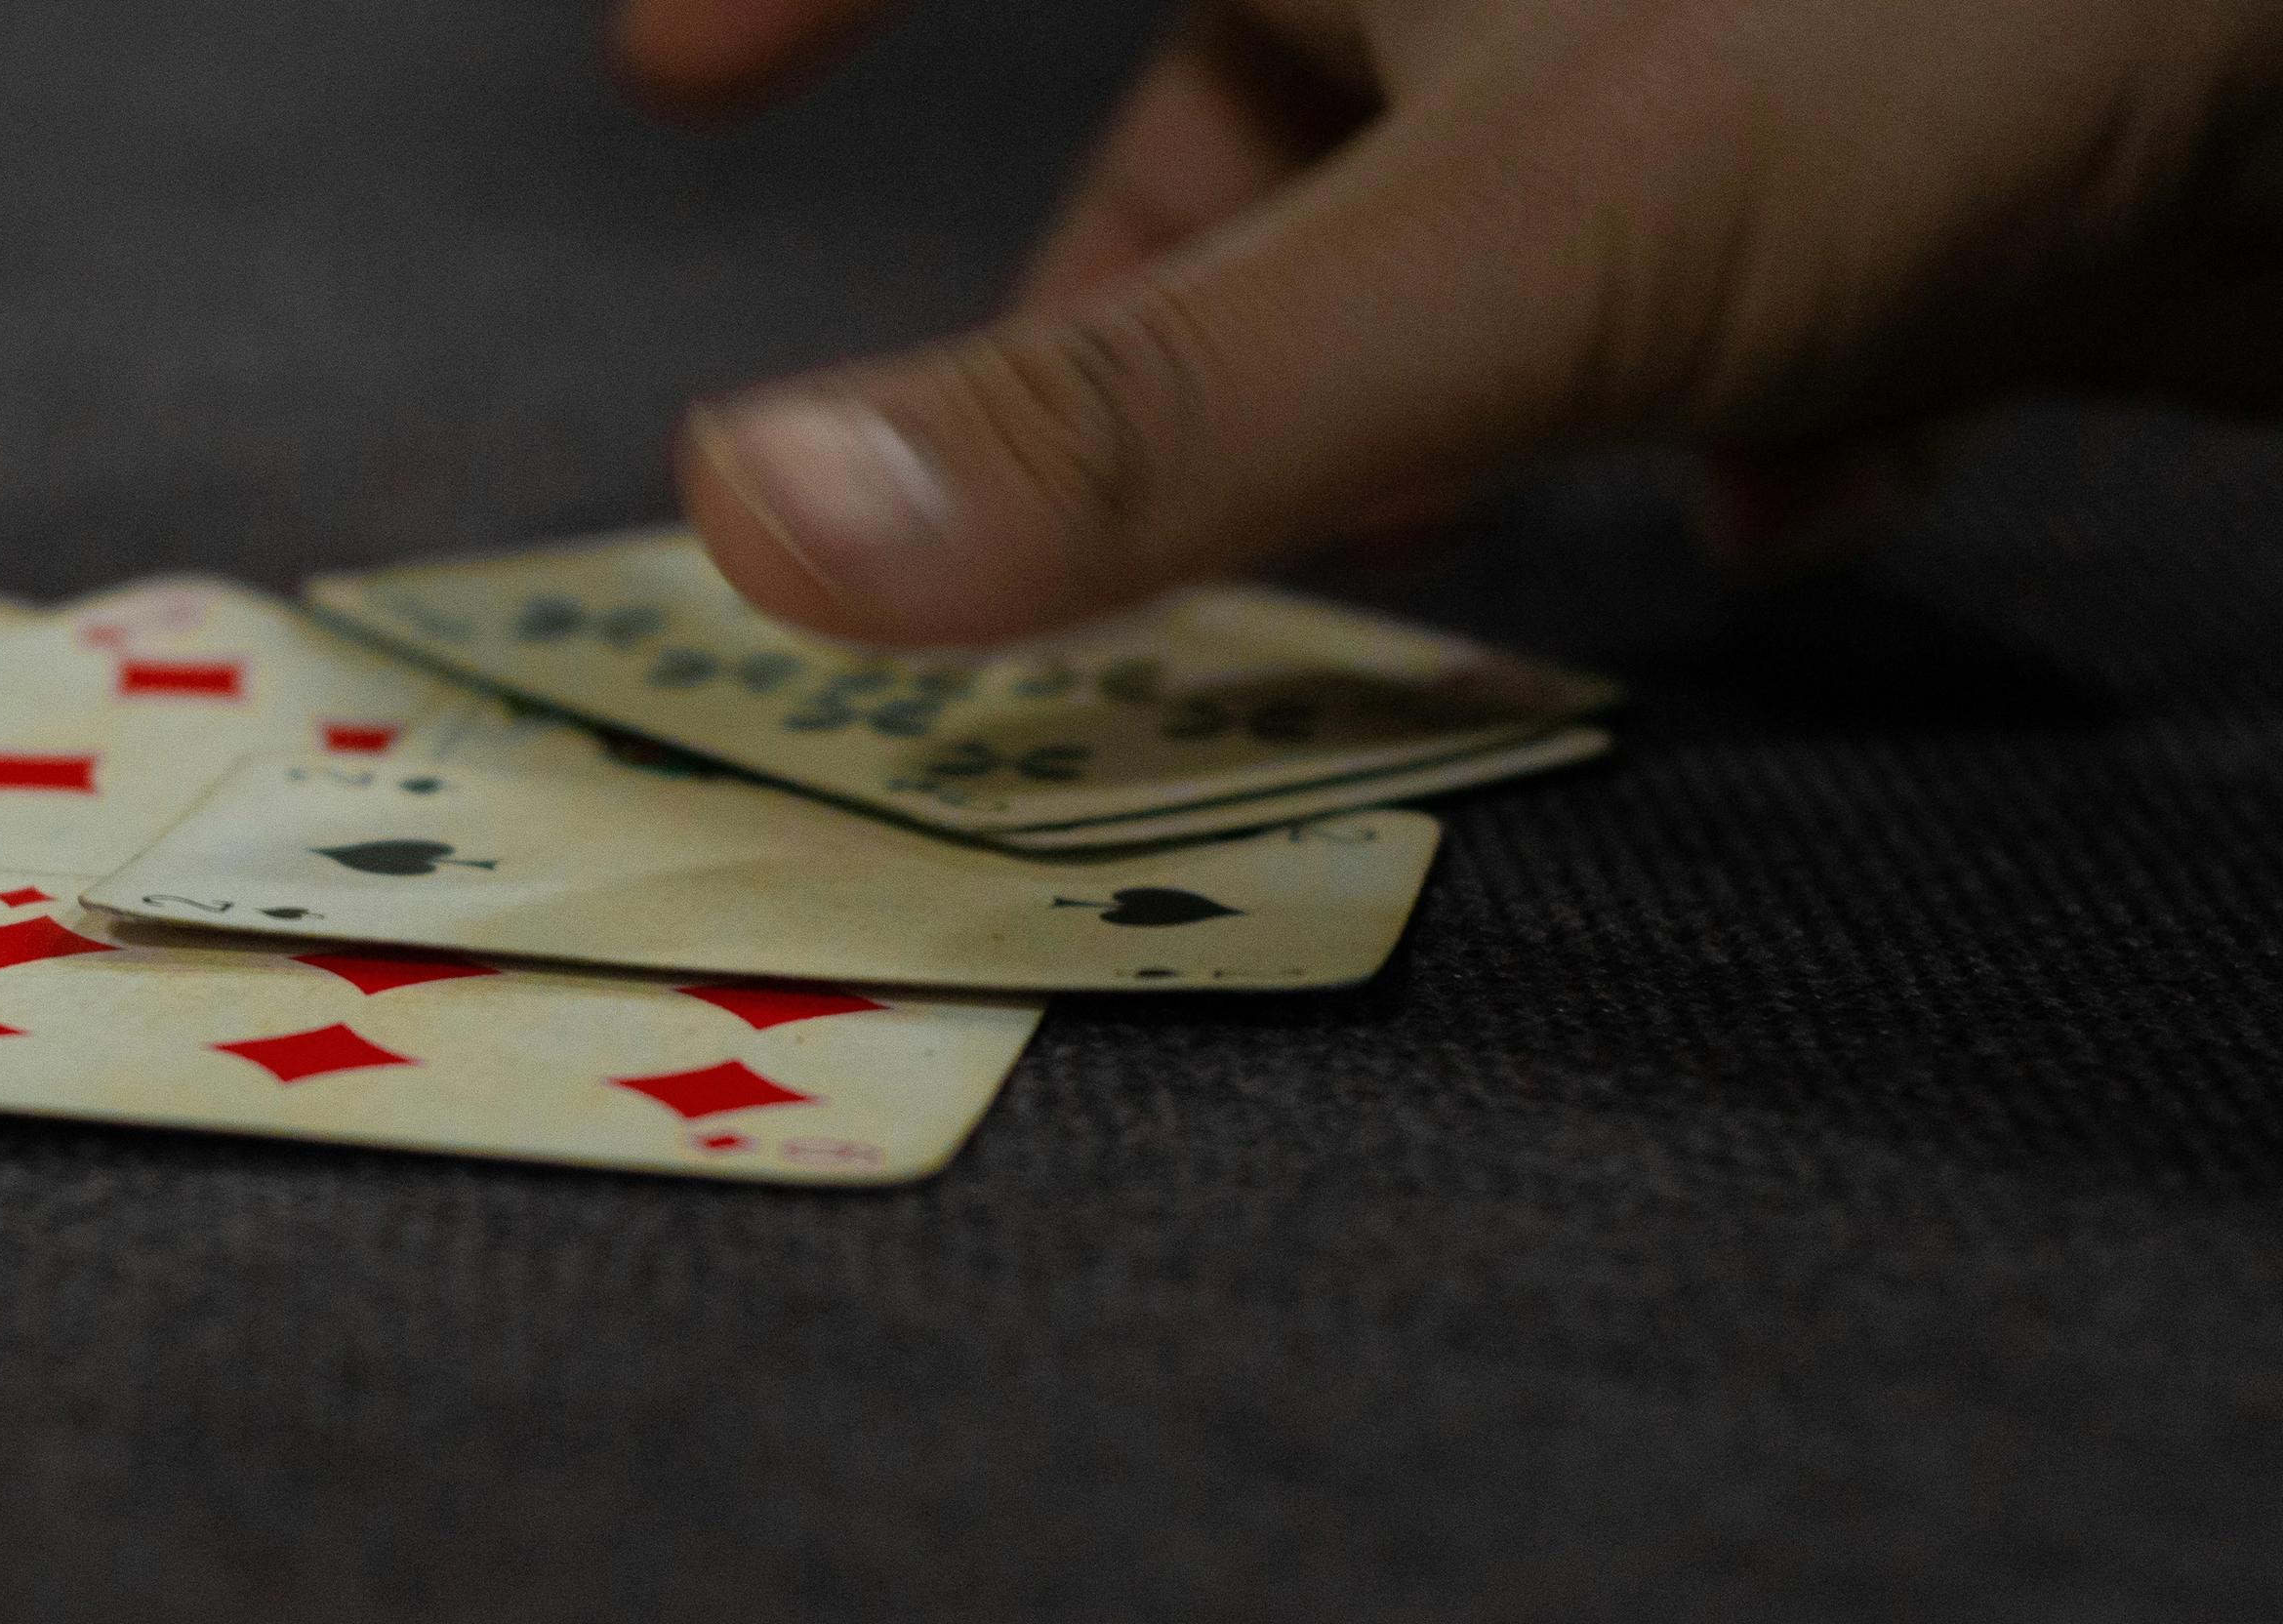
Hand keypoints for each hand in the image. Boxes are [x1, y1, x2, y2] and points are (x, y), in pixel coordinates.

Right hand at [617, 0, 2282, 646]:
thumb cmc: (1963, 10)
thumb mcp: (1512, 245)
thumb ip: (1134, 413)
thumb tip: (743, 527)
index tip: (680, 75)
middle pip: (1245, 58)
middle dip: (1166, 296)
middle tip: (1084, 486)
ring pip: (1478, 163)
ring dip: (1447, 374)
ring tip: (1449, 549)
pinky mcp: (1894, 78)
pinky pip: (1716, 204)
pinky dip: (1709, 359)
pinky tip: (1792, 486)